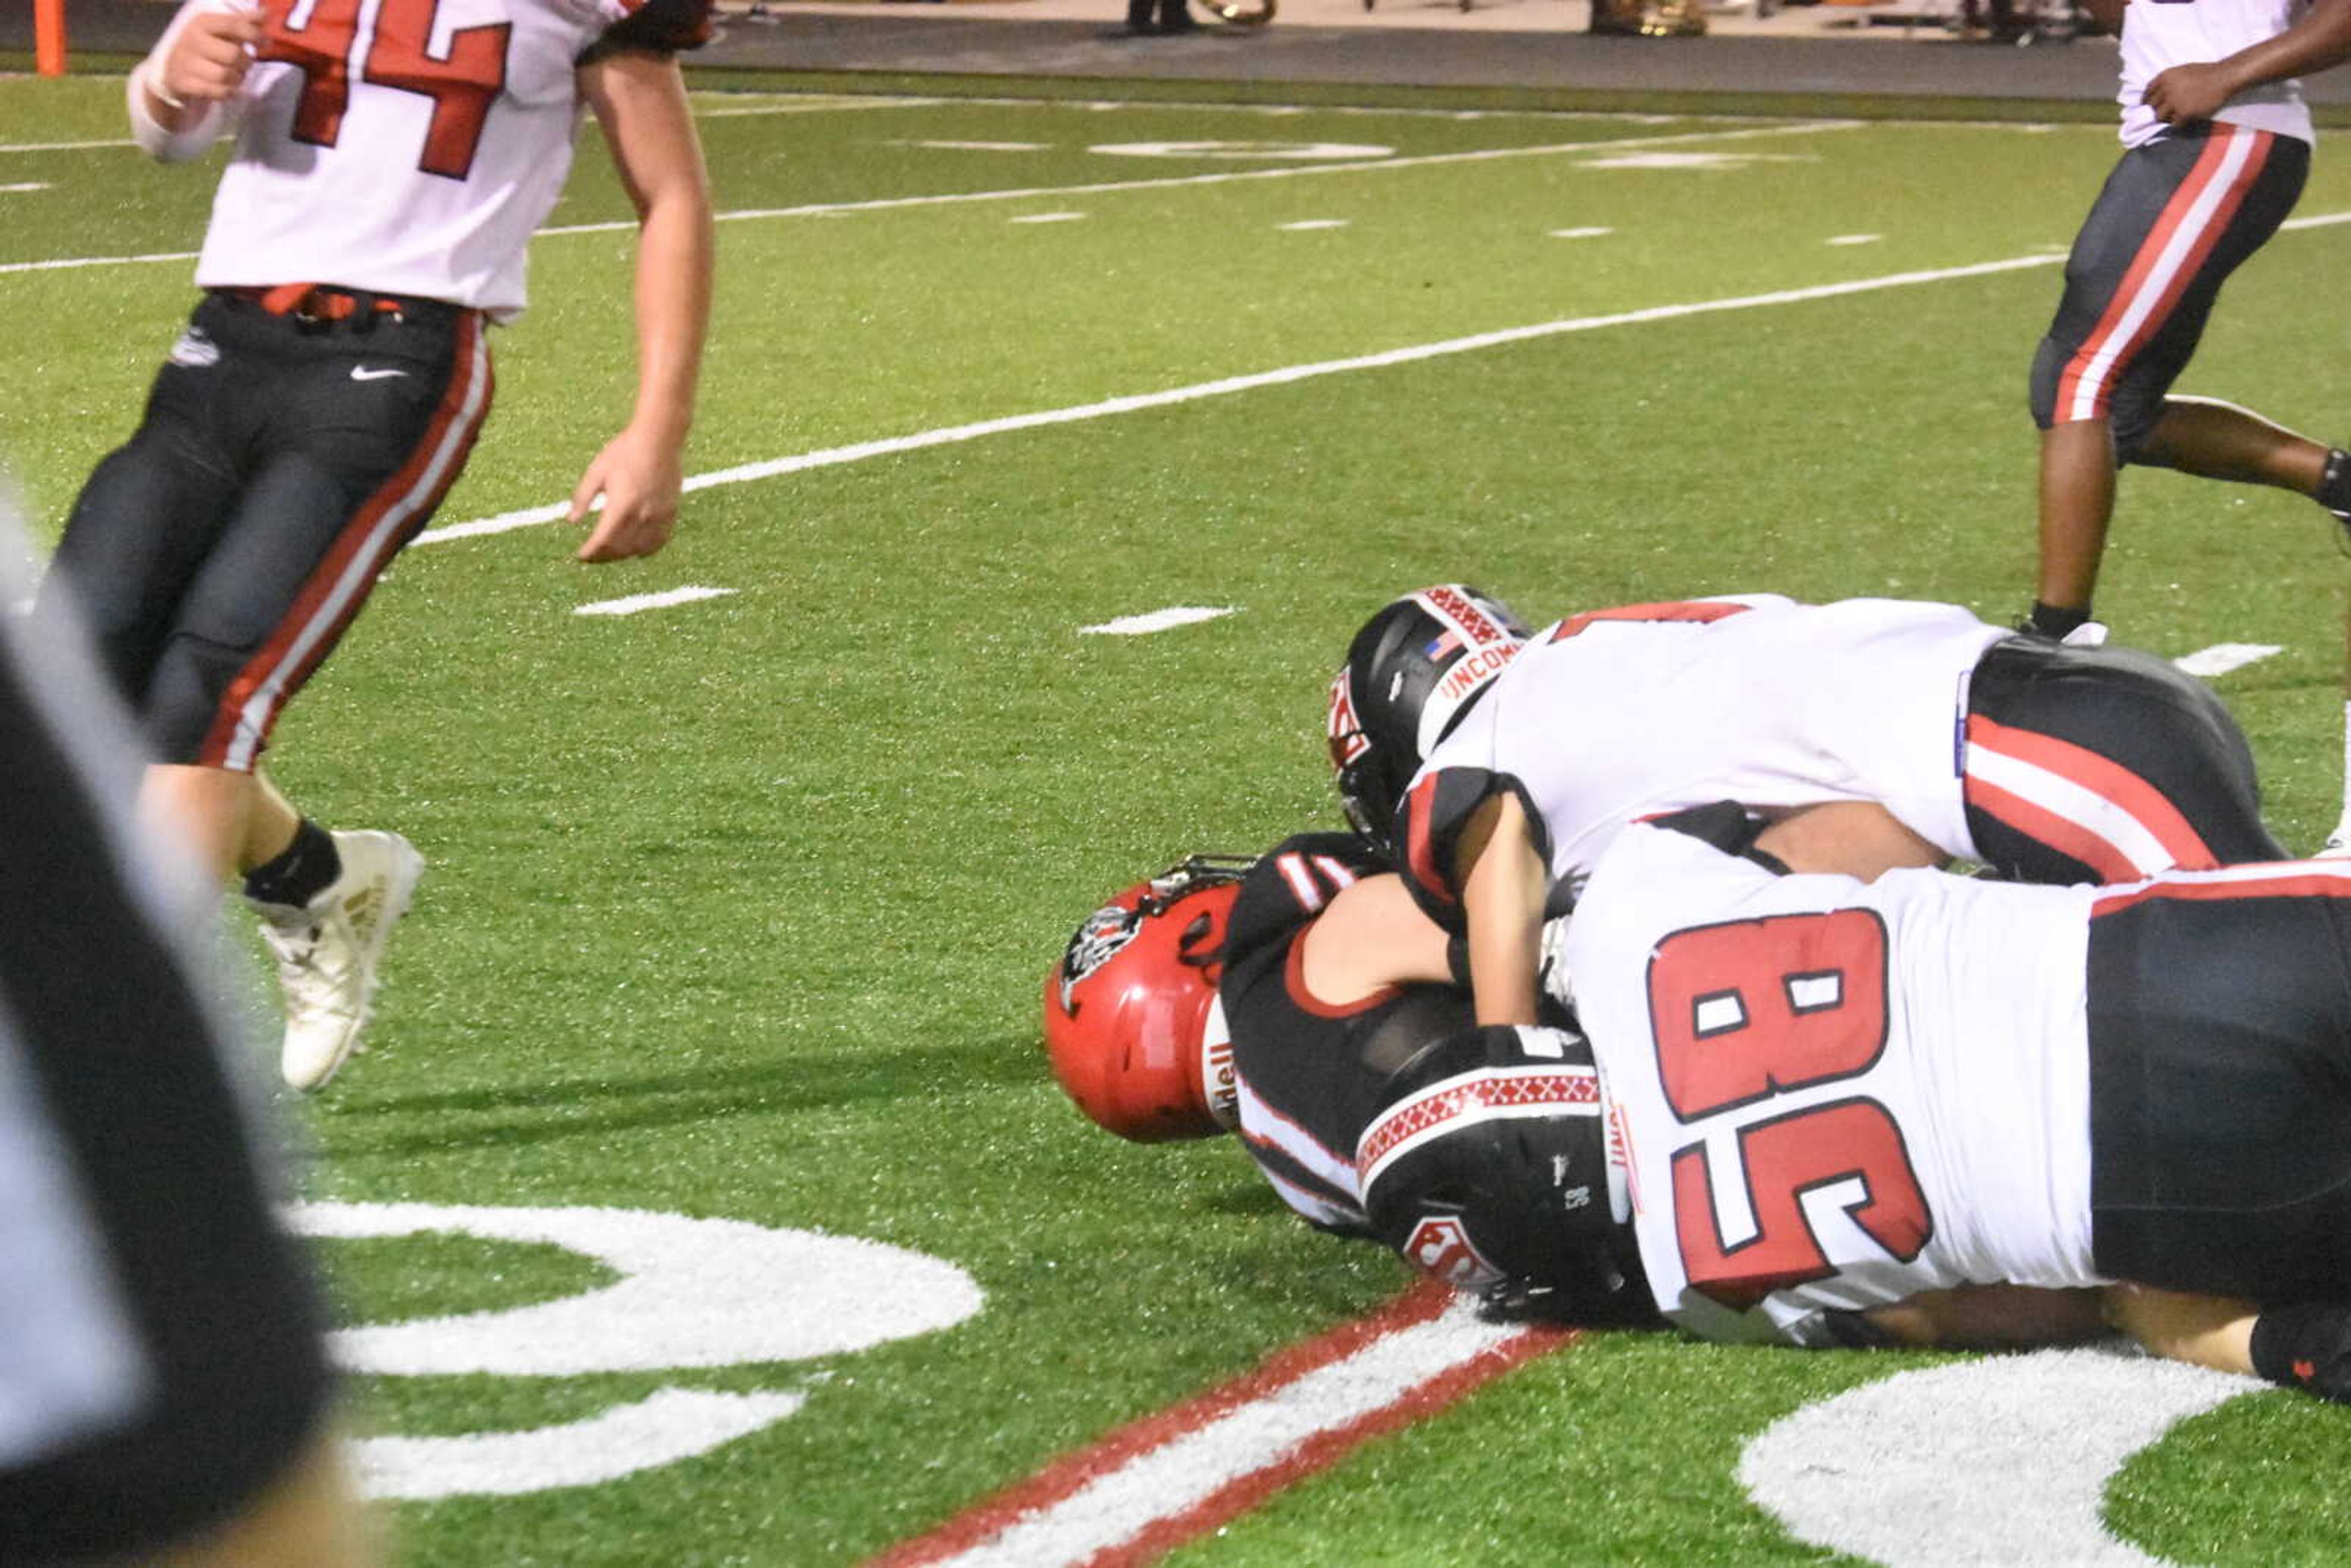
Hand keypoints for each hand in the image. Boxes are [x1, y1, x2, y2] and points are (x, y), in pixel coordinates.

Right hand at [159, 6, 264, 107]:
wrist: (172, 70)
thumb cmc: (204, 49)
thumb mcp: (220, 32)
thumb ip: (242, 23)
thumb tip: (264, 13)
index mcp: (202, 22)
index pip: (233, 25)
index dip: (254, 34)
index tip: (265, 43)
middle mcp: (192, 39)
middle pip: (233, 54)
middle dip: (245, 62)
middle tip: (243, 64)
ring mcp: (186, 62)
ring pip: (226, 75)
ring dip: (238, 79)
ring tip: (235, 76)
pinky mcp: (184, 83)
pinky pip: (218, 91)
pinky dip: (229, 92)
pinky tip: (229, 88)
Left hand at [567, 423, 683, 562]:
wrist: (659, 438)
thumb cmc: (624, 450)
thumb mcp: (596, 471)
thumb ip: (583, 497)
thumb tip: (571, 520)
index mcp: (621, 504)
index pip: (603, 540)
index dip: (590, 552)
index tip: (580, 556)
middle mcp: (642, 514)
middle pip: (620, 549)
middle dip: (604, 556)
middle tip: (592, 556)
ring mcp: (659, 515)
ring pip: (639, 549)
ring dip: (623, 555)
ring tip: (611, 553)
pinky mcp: (670, 513)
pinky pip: (658, 542)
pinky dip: (644, 550)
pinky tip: (635, 549)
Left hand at [2144, 63, 2232, 124]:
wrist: (2224, 77)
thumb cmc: (2206, 73)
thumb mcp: (2182, 71)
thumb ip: (2168, 82)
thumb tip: (2158, 95)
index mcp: (2164, 77)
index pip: (2147, 92)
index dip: (2147, 100)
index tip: (2148, 106)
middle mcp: (2165, 89)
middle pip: (2151, 107)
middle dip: (2157, 110)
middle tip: (2165, 113)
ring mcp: (2173, 102)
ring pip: (2159, 117)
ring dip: (2167, 118)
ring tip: (2177, 116)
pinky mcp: (2182, 113)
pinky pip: (2174, 124)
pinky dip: (2179, 123)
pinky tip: (2186, 119)